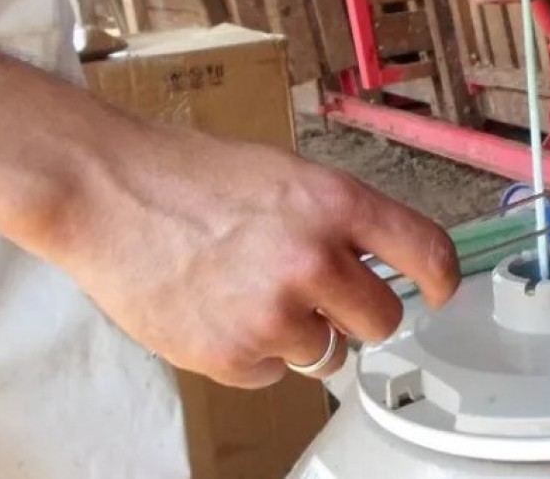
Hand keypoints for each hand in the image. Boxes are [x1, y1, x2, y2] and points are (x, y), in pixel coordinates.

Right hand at [48, 122, 459, 388]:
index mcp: (335, 203)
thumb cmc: (190, 176)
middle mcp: (312, 259)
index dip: (441, 279)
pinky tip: (222, 312)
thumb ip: (340, 219)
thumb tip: (380, 260)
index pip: (426, 251)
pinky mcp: (232, 355)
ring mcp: (273, 312)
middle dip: (358, 313)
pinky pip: (274, 374)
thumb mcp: (287, 175)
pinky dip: (255, 353)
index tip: (438, 293)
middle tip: (320, 295)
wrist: (108, 193)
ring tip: (253, 295)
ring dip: (303, 334)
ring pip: (328, 354)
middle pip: (381, 320)